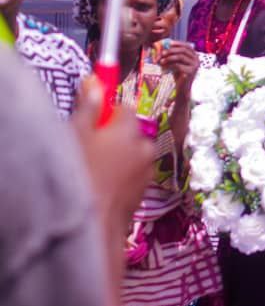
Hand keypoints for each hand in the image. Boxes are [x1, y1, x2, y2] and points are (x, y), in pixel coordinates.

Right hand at [71, 76, 153, 230]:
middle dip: (111, 136)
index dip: (106, 113)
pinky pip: (131, 174)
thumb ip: (89, 107)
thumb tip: (95, 81)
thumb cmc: (81, 175)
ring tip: (92, 171)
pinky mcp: (142, 191)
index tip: (92, 120)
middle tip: (87, 149)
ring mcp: (145, 171)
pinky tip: (101, 186)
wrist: (94, 224)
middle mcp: (143, 148)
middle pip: (128, 132)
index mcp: (129, 131)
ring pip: (130, 154)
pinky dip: (119, 175)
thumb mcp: (77, 135)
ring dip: (116, 157)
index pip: (124, 108)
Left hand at [158, 40, 198, 95]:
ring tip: (161, 61)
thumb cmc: (178, 75)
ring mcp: (195, 66)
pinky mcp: (190, 72)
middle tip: (162, 53)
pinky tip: (164, 68)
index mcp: (195, 56)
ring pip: (180, 57)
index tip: (168, 43)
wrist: (182, 88)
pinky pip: (178, 65)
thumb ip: (173, 55)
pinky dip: (169, 65)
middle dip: (171, 50)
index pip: (187, 46)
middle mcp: (197, 60)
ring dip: (169, 58)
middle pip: (183, 50)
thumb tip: (163, 45)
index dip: (178, 43)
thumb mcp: (176, 63)